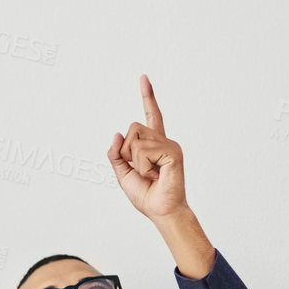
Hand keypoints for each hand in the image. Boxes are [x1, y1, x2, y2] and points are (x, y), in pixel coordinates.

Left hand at [108, 75, 189, 221]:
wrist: (161, 211)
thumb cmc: (146, 195)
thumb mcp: (122, 174)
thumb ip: (116, 154)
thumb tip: (116, 134)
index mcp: (154, 144)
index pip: (151, 115)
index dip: (148, 96)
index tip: (144, 78)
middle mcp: (164, 140)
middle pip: (133, 128)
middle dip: (127, 151)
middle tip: (141, 171)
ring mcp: (170, 145)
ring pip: (135, 139)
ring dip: (135, 161)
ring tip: (150, 174)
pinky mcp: (173, 152)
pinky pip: (144, 151)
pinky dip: (142, 166)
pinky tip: (156, 174)